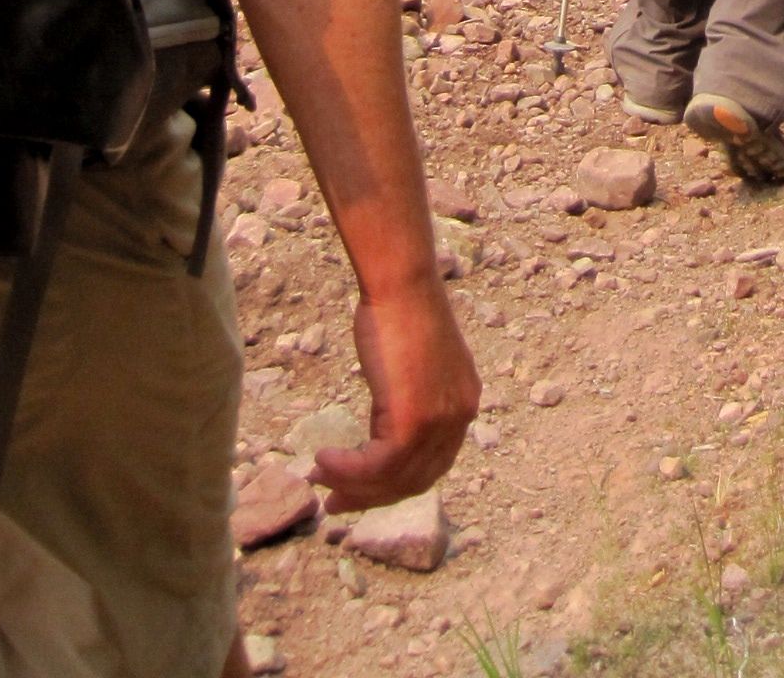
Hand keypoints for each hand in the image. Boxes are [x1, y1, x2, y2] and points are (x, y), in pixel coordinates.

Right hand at [312, 278, 479, 509]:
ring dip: (353, 486)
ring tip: (320, 476)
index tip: (358, 487)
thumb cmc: (399, 309)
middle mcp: (460, 417)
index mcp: (463, 402)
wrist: (401, 282)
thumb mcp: (414, 364)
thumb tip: (383, 428)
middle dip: (371, 495)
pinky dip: (347, 471)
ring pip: (394, 479)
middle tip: (334, 501)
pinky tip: (324, 458)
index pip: (432, 463)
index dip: (394, 482)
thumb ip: (410, 398)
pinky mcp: (413, 423)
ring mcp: (439, 423)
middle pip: (415, 480)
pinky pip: (377, 467)